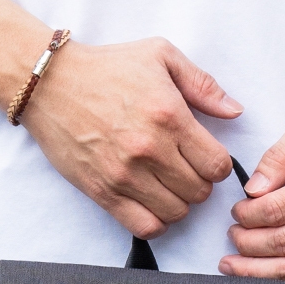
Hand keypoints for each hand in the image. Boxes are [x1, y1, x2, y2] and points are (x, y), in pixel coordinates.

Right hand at [24, 38, 242, 238]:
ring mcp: (125, 175)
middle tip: (184, 170)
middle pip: (199, 193)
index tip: (205, 158)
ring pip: (176, 213)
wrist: (49, 84)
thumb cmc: (107, 68)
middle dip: (199, 184)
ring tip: (167, 186)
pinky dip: (156, 223)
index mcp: (169, 116)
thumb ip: (202, 84)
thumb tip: (234, 111)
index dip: (217, 165)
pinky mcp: (104, 193)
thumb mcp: (160, 56)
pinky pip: (145, 227)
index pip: (217, 165)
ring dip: (178, 204)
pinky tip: (152, 205)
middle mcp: (149, 149)